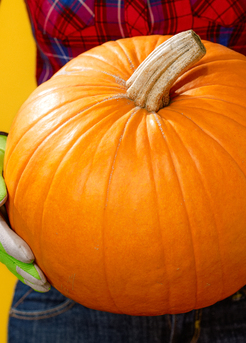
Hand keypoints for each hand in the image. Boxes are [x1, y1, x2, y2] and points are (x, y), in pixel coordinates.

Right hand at [0, 133, 49, 291]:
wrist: (5, 155)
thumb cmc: (2, 153)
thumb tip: (0, 199)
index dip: (10, 245)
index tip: (29, 257)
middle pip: (2, 249)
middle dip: (21, 268)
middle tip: (42, 280)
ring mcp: (2, 220)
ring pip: (9, 253)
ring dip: (26, 271)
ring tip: (46, 284)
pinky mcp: (12, 221)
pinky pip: (17, 246)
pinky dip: (29, 261)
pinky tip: (49, 272)